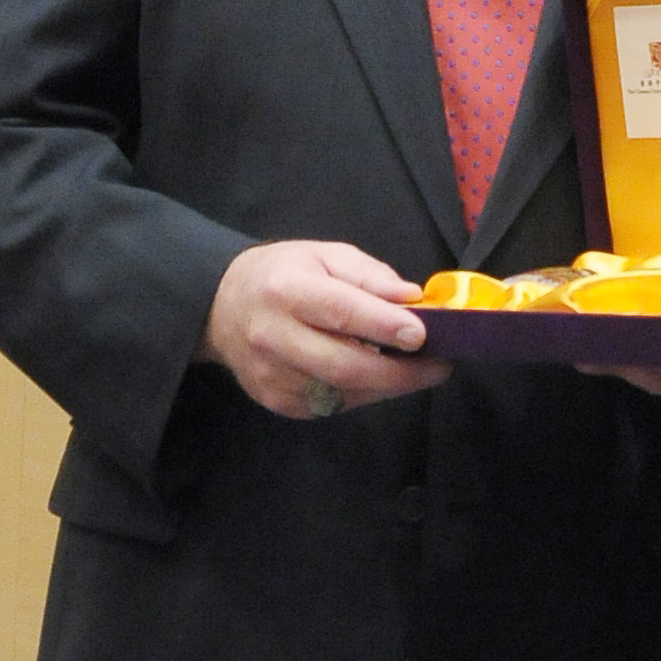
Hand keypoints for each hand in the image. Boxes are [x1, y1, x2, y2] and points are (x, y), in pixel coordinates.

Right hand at [204, 240, 449, 417]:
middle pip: (343, 364)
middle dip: (398, 372)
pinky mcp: (275, 401)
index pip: (340, 311)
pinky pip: (331, 406)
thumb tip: (411, 299)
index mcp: (287, 290)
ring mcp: (272, 376)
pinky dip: (363, 394)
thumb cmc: (283, 274)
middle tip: (438, 366)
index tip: (422, 333)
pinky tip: (379, 379)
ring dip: (386, 386)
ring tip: (417, 371)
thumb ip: (369, 276)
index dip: (383, 325)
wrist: (222, 306)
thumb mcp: (325, 255)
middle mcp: (274, 336)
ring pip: (341, 392)